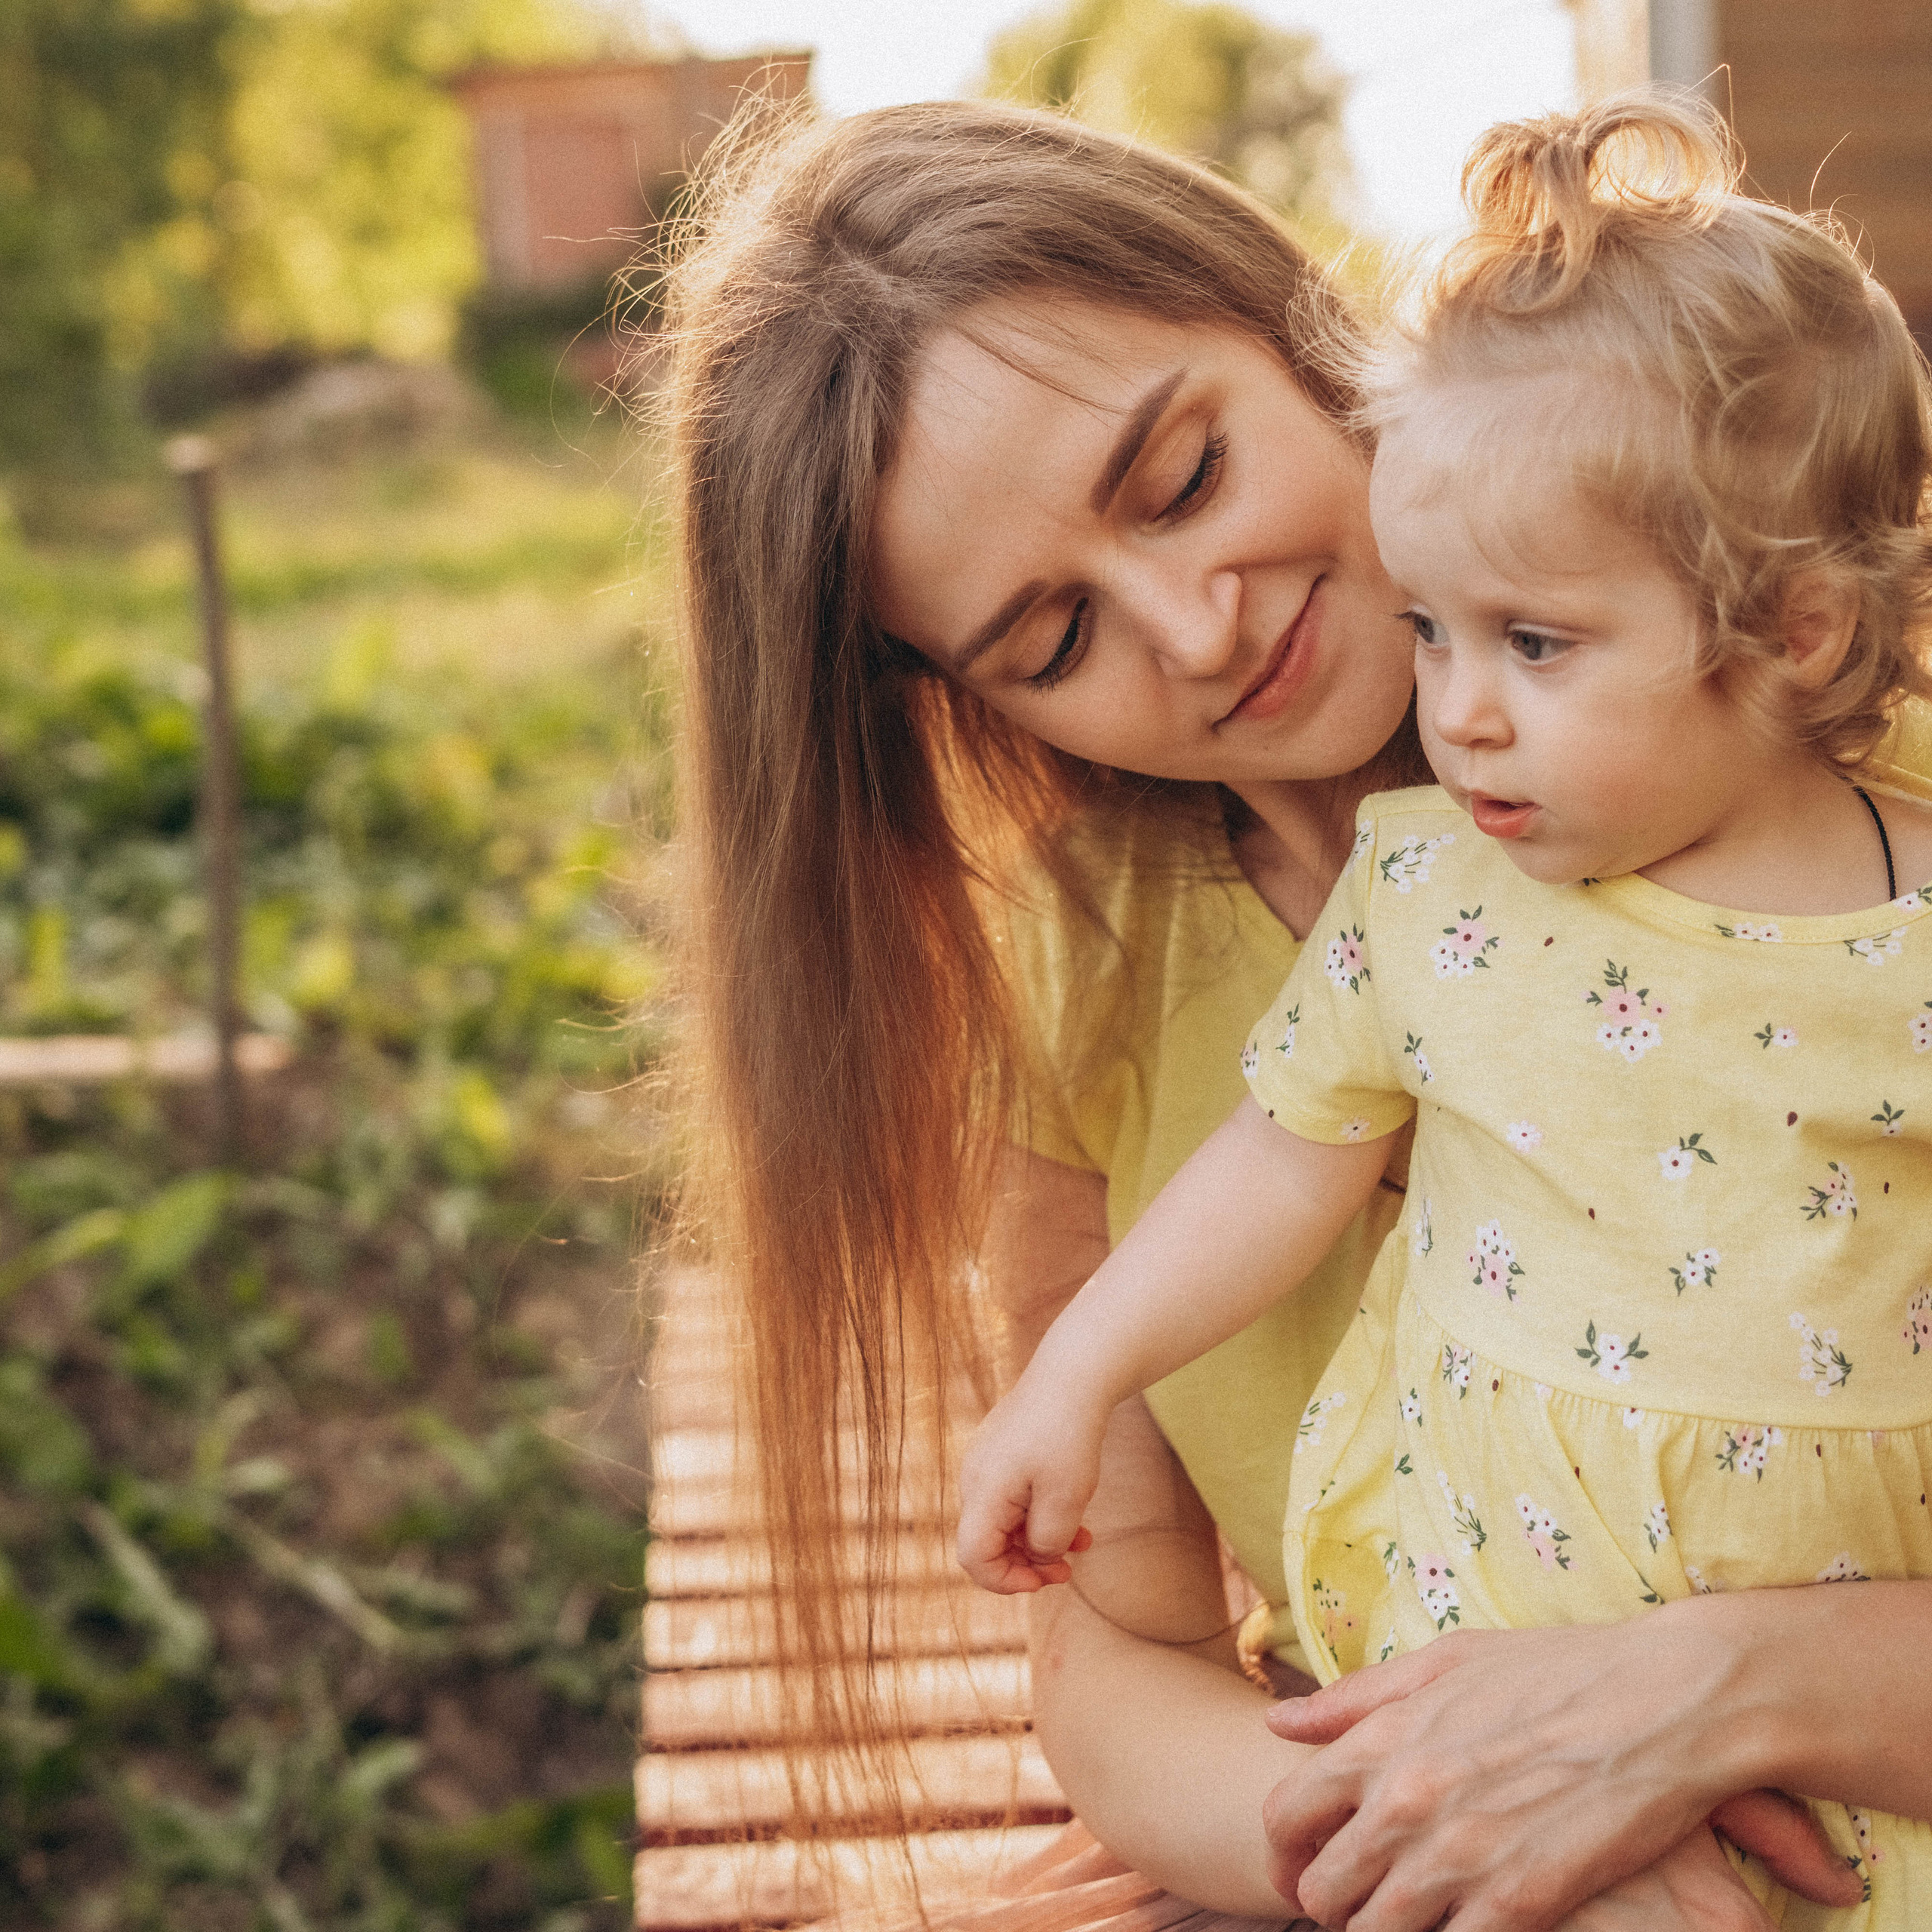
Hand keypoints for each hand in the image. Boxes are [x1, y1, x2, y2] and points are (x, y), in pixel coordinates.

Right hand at [955, 1372, 1105, 1592]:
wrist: (1072, 1374)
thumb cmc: (1068, 1435)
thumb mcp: (1066, 1500)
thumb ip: (1047, 1541)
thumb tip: (1038, 1555)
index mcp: (982, 1492)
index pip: (974, 1558)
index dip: (1005, 1581)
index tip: (1044, 1581)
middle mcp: (974, 1478)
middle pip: (988, 1540)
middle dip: (1028, 1561)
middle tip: (1069, 1567)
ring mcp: (985, 1462)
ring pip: (1004, 1519)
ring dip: (1039, 1538)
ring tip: (1083, 1541)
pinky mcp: (1000, 1451)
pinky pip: (1012, 1495)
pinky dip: (1039, 1512)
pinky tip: (1073, 1510)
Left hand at [1262, 1624, 1863, 1930]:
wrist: (1668, 1698)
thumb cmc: (1558, 1670)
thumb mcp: (1447, 1661)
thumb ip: (1357, 1698)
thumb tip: (1279, 1722)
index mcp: (1384, 1739)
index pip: (1286, 1814)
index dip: (1285, 1853)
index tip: (1303, 1868)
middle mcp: (1408, 1800)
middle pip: (1324, 1889)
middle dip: (1330, 1905)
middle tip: (1360, 1906)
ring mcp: (1463, 1856)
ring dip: (1382, 1931)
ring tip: (1407, 1920)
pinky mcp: (1522, 1900)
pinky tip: (1463, 1927)